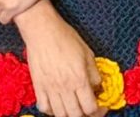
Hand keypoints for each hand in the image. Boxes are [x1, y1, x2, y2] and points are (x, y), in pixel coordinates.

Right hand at [15, 2, 104, 116]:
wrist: (42, 30)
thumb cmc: (65, 37)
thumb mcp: (87, 52)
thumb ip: (94, 72)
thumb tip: (98, 87)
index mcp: (79, 78)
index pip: (90, 107)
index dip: (99, 110)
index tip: (101, 105)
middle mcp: (64, 87)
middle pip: (75, 115)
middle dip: (85, 115)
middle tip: (88, 108)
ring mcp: (49, 88)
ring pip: (59, 115)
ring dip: (69, 114)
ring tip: (73, 107)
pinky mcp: (38, 86)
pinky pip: (43, 107)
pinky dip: (51, 110)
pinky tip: (56, 103)